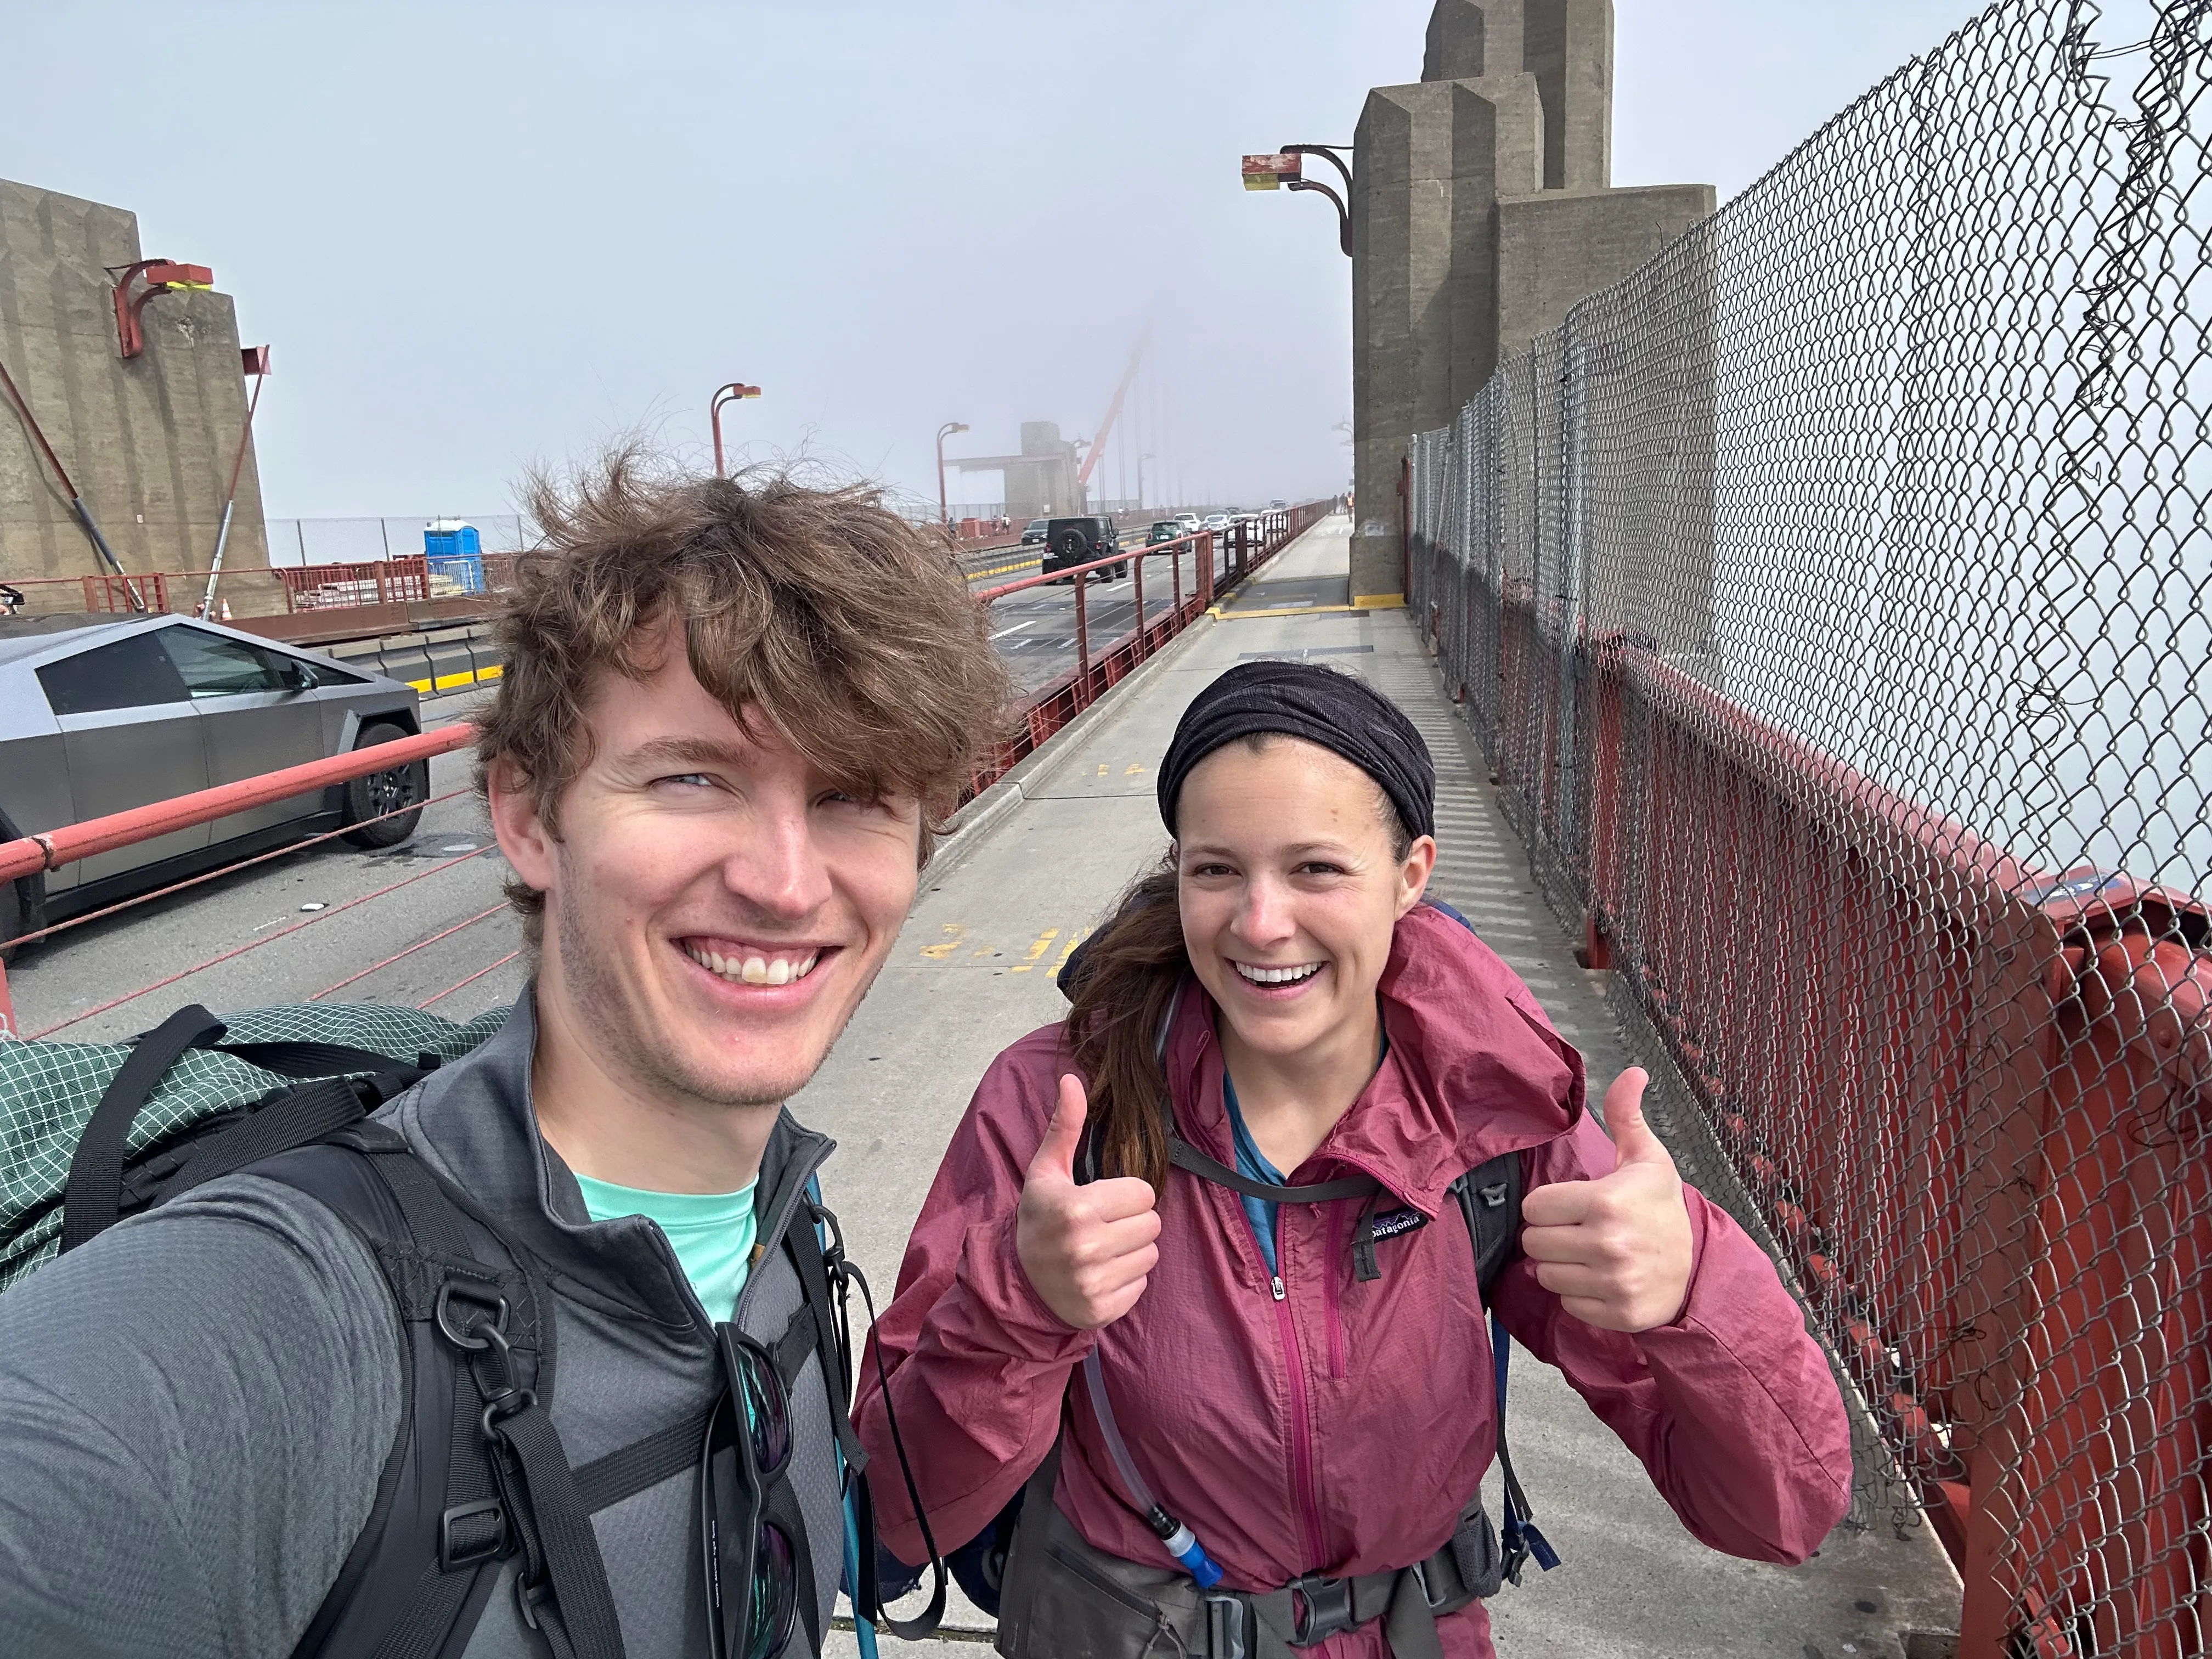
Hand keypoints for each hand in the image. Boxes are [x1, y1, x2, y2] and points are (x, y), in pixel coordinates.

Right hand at [1016, 1075, 1161, 1329]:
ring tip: (1102, 1250)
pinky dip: (1126, 1280)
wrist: (1018, 1283)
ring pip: (1151, 1253)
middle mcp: (1086, 1247)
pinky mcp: (1103, 1310)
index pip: (1143, 1193)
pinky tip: (1101, 1274)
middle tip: (1102, 1225)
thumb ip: (1065, 1126)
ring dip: (1132, 1250)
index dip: (1125, 1194)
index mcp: (1075, 1208)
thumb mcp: (1046, 1171)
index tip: (1101, 1201)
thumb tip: (1072, 1079)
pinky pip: (1141, 1284)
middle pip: (1152, 1223)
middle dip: (1131, 1221)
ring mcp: (1095, 1282)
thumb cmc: (1039, 1219)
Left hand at [1520, 1068, 1692, 1332]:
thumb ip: (1627, 1115)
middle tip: (1578, 1231)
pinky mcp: (1616, 1314)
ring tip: (1589, 1255)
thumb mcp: (1648, 1159)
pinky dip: (1580, 1296)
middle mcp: (1608, 1244)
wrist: (1701, 1268)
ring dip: (1562, 1267)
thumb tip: (1633, 1071)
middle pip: (1534, 1243)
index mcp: (1607, 1201)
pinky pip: (1568, 1306)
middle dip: (1550, 1235)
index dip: (1548, 1205)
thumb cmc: (1663, 1209)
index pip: (1534, 1207)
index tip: (1570, 1205)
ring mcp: (1613, 1282)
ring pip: (1546, 1276)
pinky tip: (1601, 1280)